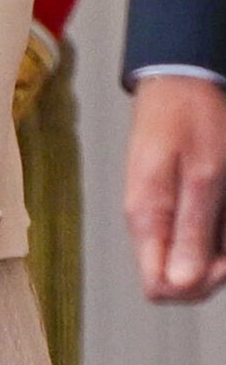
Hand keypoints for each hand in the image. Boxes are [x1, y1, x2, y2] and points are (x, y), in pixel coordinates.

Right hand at [125, 76, 225, 301]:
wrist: (183, 77)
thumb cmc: (193, 116)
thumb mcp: (204, 175)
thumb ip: (193, 231)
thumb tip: (179, 285)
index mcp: (147, 217)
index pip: (158, 287)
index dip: (197, 285)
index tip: (223, 259)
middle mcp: (149, 221)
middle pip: (180, 279)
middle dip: (216, 268)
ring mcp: (162, 211)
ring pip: (195, 257)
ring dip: (223, 245)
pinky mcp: (175, 200)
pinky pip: (201, 233)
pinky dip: (222, 227)